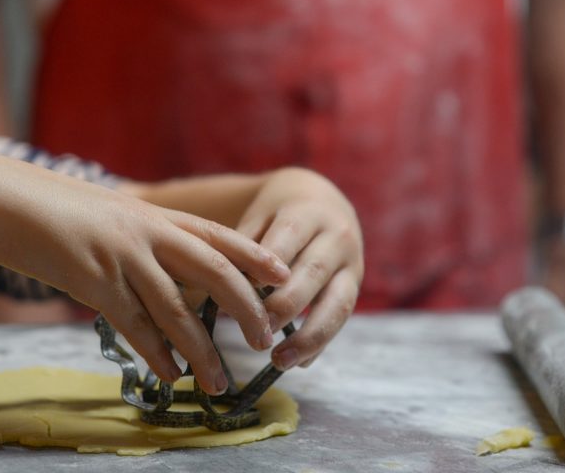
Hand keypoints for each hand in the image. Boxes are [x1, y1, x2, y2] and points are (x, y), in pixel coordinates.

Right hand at [0, 146, 290, 394]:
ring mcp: (122, 257)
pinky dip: (155, 353)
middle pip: (214, 272)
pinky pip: (133, 325)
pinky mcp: (92, 281)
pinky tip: (169, 374)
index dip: (255, 255)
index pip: (218, 235)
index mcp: (154, 215)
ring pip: (176, 309)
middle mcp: (147, 234)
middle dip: (245, 308)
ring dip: (201, 350)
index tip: (284, 275)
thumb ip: (140, 236)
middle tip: (266, 338)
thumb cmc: (53, 205)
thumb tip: (161, 265)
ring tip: (219, 380)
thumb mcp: (109, 213)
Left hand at [235, 168, 363, 369]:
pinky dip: (320, 343)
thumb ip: (241, 245)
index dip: (270, 262)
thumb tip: (209, 285)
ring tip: (278, 361)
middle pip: (314, 271)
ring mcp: (351, 264)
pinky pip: (341, 318)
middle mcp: (337, 236)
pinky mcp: (355, 286)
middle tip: (259, 330)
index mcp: (308, 212)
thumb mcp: (260, 214)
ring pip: (338, 303)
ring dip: (309, 336)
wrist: (321, 199)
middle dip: (287, 303)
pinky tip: (297, 363)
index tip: (245, 289)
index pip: (290, 235)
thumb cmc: (279, 211)